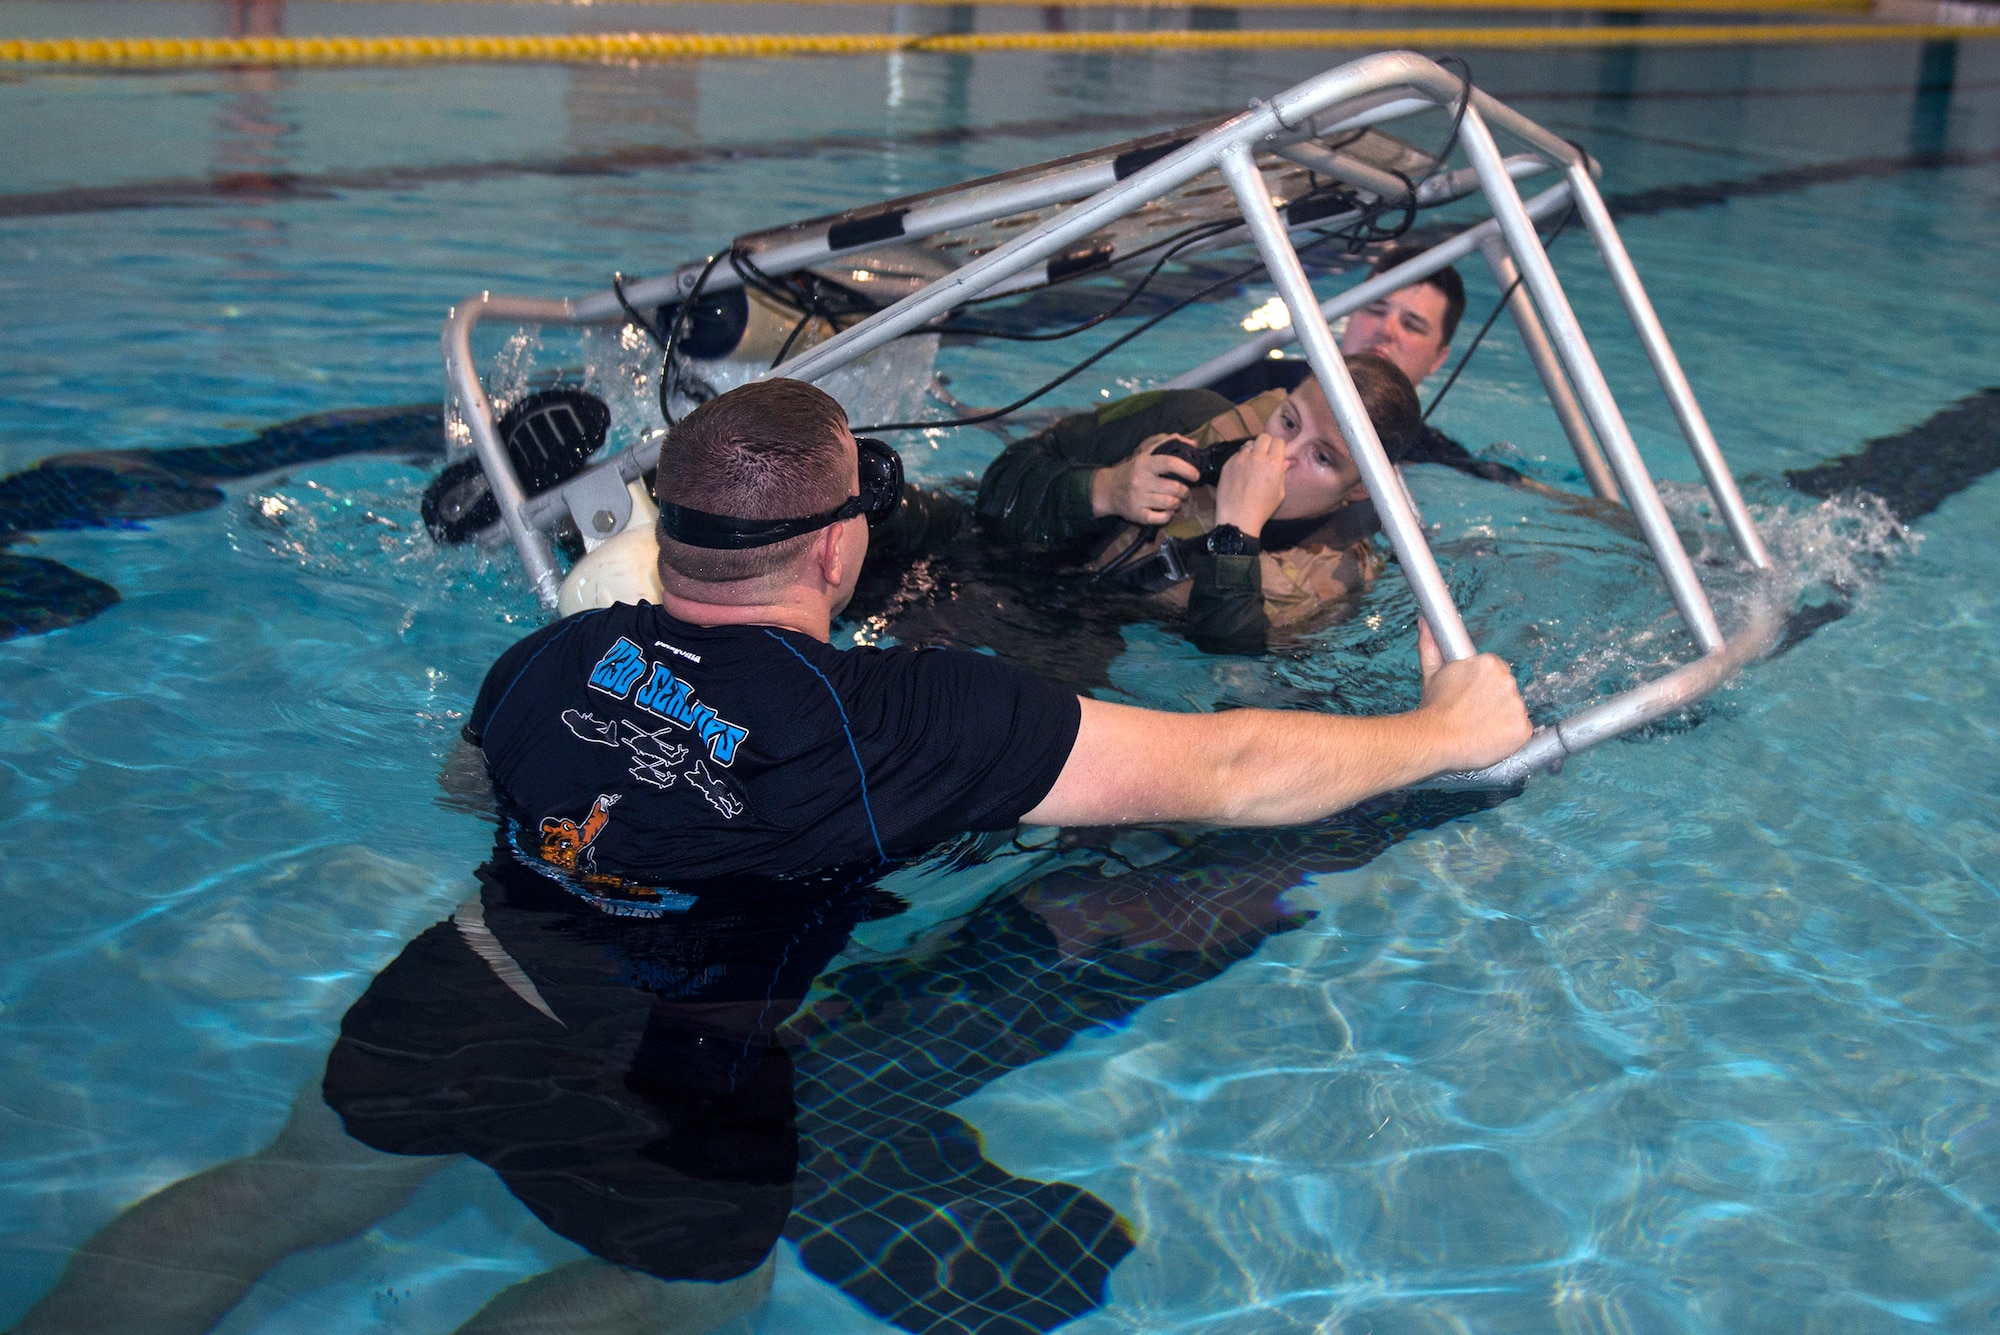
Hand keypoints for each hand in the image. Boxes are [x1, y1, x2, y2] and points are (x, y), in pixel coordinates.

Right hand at [1090, 437, 1201, 524]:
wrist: (1108, 490)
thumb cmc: (1132, 469)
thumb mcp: (1146, 451)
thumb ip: (1169, 442)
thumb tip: (1193, 444)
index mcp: (1145, 463)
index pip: (1170, 463)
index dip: (1187, 469)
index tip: (1195, 475)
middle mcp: (1141, 480)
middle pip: (1174, 487)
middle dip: (1184, 491)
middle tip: (1183, 491)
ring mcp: (1138, 499)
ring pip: (1170, 503)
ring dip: (1178, 503)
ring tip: (1175, 500)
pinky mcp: (1137, 514)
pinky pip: (1160, 518)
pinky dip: (1168, 516)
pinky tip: (1167, 511)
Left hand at [1212, 432, 1286, 535]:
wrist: (1238, 517)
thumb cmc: (1262, 508)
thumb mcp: (1280, 493)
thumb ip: (1283, 473)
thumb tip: (1287, 461)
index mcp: (1273, 463)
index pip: (1278, 441)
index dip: (1279, 447)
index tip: (1277, 454)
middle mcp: (1257, 457)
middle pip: (1264, 437)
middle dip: (1266, 444)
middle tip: (1265, 455)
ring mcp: (1240, 459)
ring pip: (1249, 444)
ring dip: (1253, 450)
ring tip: (1252, 462)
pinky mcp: (1228, 464)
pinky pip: (1237, 454)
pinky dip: (1241, 458)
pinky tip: (1241, 471)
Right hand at [1413, 620, 1532, 772]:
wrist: (1435, 739)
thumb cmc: (1434, 709)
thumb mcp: (1432, 673)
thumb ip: (1432, 646)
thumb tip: (1424, 623)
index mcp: (1489, 664)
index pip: (1497, 672)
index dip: (1484, 687)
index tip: (1472, 698)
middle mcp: (1507, 681)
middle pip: (1508, 690)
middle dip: (1494, 701)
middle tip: (1473, 714)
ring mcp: (1517, 705)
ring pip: (1515, 710)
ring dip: (1502, 719)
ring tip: (1479, 728)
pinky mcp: (1523, 728)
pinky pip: (1522, 731)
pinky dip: (1510, 737)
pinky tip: (1491, 738)